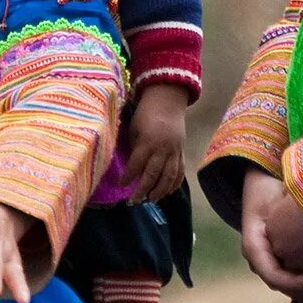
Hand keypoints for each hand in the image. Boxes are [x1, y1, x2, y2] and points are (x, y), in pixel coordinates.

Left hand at [126, 83, 188, 203]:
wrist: (168, 101)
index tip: (121, 186)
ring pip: (169, 177)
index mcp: (147, 142)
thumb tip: (131, 167)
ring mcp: (174, 152)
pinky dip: (175, 184)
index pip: (136, 165)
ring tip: (151, 199)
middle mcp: (162, 149)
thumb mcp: (134, 128)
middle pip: (152, 175)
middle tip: (134, 200)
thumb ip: (134, 147)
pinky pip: (180, 171)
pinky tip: (168, 192)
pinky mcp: (182, 152)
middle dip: (143, 190)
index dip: (128, 177)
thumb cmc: (146, 114)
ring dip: (160, 191)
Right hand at [239, 168, 302, 299]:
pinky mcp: (276, 260)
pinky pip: (290, 279)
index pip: (274, 276)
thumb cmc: (268, 188)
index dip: (297, 283)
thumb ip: (291, 212)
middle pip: (281, 287)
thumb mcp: (278, 197)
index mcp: (253, 245)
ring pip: (286, 287)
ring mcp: (266, 262)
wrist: (260, 182)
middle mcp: (257, 259)